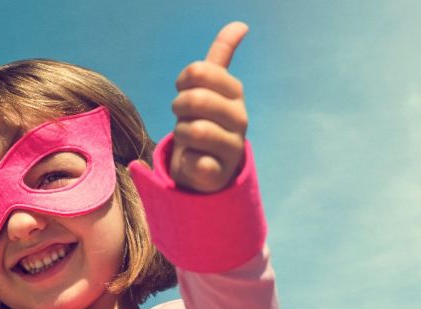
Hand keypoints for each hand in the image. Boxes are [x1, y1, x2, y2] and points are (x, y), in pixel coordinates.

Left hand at [169, 21, 248, 192]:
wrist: (208, 167)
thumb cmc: (205, 120)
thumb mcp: (211, 88)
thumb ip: (222, 56)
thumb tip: (241, 24)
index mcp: (234, 93)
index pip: (200, 71)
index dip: (184, 80)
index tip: (184, 90)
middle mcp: (239, 119)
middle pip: (194, 99)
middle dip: (179, 107)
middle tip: (183, 117)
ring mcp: (232, 147)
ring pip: (192, 130)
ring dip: (180, 134)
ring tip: (189, 140)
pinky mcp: (219, 173)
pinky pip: (194, 161)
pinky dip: (186, 161)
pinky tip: (194, 161)